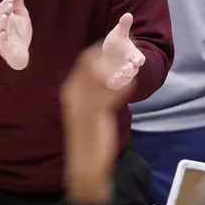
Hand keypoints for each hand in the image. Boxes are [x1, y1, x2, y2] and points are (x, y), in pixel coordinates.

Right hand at [0, 0, 31, 70]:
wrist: (22, 52)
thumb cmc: (20, 33)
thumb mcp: (21, 14)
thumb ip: (17, 0)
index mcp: (3, 18)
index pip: (0, 9)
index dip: (5, 5)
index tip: (11, 0)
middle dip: (3, 11)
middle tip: (10, 5)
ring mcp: (0, 38)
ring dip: (1, 23)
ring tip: (6, 16)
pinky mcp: (3, 48)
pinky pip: (0, 42)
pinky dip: (0, 37)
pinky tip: (3, 32)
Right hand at [61, 47, 131, 204]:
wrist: (86, 164)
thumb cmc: (90, 136)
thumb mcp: (93, 110)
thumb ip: (102, 92)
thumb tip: (116, 76)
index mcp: (72, 89)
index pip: (85, 60)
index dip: (102, 48)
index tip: (118, 41)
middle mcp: (74, 92)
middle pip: (92, 62)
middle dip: (110, 51)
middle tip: (128, 43)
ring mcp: (82, 102)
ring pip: (100, 75)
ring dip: (117, 66)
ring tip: (132, 63)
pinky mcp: (93, 114)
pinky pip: (108, 95)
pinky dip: (121, 88)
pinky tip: (130, 85)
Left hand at [99, 12, 145, 90]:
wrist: (107, 57)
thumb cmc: (116, 45)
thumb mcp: (119, 34)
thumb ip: (124, 26)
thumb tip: (127, 14)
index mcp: (133, 55)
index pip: (140, 59)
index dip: (139, 60)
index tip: (136, 60)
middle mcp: (130, 66)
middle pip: (134, 70)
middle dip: (130, 70)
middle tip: (126, 69)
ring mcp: (123, 75)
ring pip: (126, 79)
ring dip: (123, 79)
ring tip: (117, 76)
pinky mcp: (115, 81)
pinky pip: (117, 85)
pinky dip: (115, 84)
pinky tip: (109, 82)